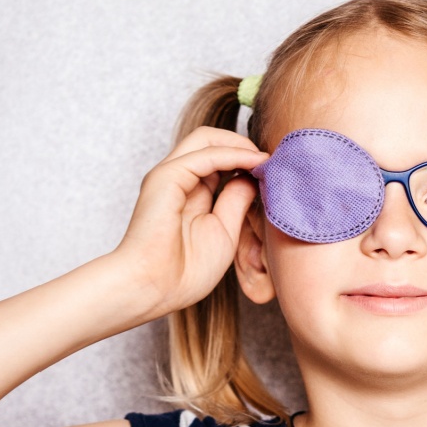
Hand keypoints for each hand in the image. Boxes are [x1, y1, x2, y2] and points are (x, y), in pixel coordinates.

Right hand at [106, 126, 267, 316]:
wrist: (154, 289)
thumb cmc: (185, 271)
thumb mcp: (225, 231)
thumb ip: (237, 201)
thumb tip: (253, 176)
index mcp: (189, 192)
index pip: (218, 160)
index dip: (246, 160)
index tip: (272, 171)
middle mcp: (178, 179)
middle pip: (211, 141)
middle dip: (244, 144)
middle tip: (270, 160)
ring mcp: (170, 175)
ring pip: (206, 138)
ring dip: (241, 144)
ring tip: (265, 159)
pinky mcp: (167, 177)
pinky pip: (205, 154)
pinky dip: (233, 153)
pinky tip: (255, 162)